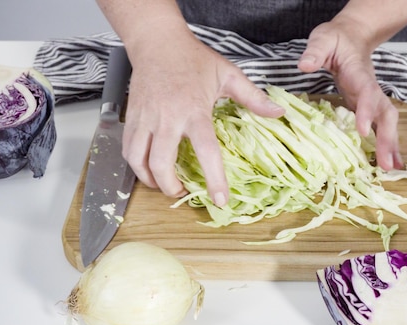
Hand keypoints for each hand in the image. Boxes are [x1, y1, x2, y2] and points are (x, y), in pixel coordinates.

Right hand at [123, 31, 283, 206]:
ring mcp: (146, 118)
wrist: (157, 42)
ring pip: (139, 160)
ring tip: (162, 184)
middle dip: (171, 187)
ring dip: (150, 180)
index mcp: (194, 111)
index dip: (214, 179)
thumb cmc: (193, 58)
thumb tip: (278, 113)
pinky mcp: (132, 117)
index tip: (219, 200)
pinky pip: (127, 148)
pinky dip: (135, 164)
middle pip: (162, 164)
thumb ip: (253, 97)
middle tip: (181, 192)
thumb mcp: (228, 74)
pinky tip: (147, 167)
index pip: (205, 152)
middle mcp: (167, 118)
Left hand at [297, 15, 403, 170]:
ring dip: (390, 145)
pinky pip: (380, 127)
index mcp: (359, 74)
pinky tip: (387, 162)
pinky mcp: (367, 107)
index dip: (367, 111)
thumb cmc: (336, 39)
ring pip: (386, 123)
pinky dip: (385, 144)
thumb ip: (315, 51)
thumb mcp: (323, 39)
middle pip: (386, 114)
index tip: (363, 131)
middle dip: (387, 138)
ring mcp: (371, 99)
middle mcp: (370, 89)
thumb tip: (304, 64)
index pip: (367, 93)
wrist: (351, 36)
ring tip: (390, 169)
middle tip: (385, 163)